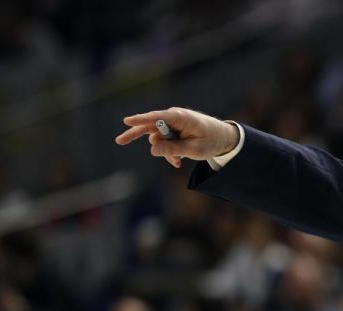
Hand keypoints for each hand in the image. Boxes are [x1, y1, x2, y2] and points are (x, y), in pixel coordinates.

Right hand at [114, 107, 239, 168]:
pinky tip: (177, 162)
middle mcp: (174, 117)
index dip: (141, 119)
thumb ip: (173, 149)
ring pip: (158, 138)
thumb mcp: (194, 150)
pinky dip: (169, 152)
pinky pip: (164, 141)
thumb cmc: (211, 141)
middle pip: (149, 125)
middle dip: (136, 134)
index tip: (127, 120)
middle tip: (119, 141)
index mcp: (181, 117)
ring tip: (177, 162)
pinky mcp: (173, 129)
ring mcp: (172, 123)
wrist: (223, 138)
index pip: (157, 118)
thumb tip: (152, 149)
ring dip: (165, 152)